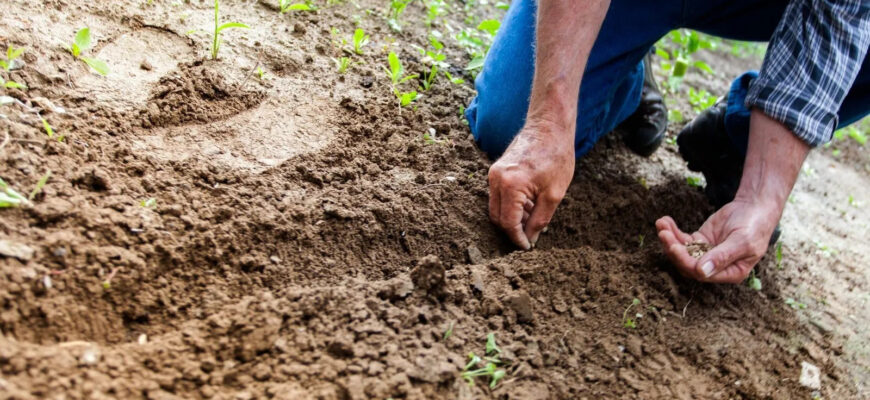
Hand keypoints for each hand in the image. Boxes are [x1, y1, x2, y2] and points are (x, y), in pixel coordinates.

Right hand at [488, 122, 574, 248]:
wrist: (549, 126)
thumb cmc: (556, 156)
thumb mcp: (554, 194)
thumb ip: (540, 220)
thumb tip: (530, 238)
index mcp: (510, 185)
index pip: (508, 223)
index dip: (517, 238)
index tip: (527, 247)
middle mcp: (496, 179)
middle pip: (497, 217)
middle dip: (512, 230)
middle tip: (531, 236)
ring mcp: (493, 173)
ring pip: (496, 207)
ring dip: (512, 217)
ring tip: (534, 217)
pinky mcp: (496, 170)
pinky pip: (498, 195)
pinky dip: (511, 205)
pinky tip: (529, 205)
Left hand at [655, 197, 780, 282]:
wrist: (755, 207)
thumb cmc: (754, 226)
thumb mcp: (742, 242)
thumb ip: (722, 257)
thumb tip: (701, 272)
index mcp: (730, 273)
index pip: (701, 274)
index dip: (686, 262)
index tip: (675, 247)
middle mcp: (715, 267)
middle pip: (687, 264)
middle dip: (673, 249)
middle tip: (663, 234)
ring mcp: (706, 253)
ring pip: (682, 252)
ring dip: (669, 239)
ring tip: (661, 224)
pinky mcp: (700, 241)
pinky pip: (682, 239)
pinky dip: (672, 231)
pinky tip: (665, 221)